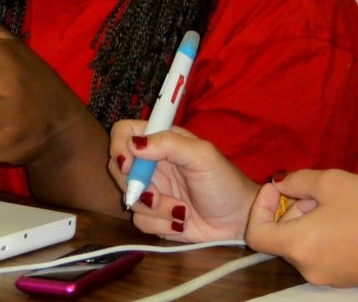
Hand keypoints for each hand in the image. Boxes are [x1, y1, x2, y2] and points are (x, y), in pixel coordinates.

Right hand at [110, 120, 258, 241]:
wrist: (239, 221)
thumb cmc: (225, 182)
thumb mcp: (202, 156)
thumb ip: (169, 144)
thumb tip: (133, 144)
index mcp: (163, 141)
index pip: (124, 132)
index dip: (119, 146)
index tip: (129, 166)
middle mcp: (153, 164)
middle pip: (118, 169)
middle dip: (137, 187)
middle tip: (157, 196)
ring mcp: (153, 190)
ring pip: (129, 199)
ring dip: (156, 210)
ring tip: (182, 211)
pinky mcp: (155, 216)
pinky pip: (140, 221)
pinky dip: (160, 225)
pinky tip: (181, 222)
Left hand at [246, 169, 357, 286]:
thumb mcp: (331, 181)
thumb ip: (297, 181)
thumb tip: (279, 184)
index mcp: (298, 246)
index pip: (256, 235)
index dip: (260, 207)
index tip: (278, 189)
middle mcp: (308, 270)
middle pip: (282, 239)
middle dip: (291, 211)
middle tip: (316, 191)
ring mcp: (328, 278)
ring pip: (303, 246)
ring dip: (309, 222)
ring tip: (336, 202)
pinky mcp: (346, 279)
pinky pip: (322, 255)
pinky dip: (324, 236)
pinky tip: (349, 219)